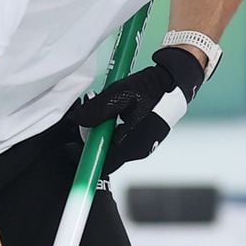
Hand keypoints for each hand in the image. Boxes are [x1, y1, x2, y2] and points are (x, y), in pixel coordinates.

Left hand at [69, 43, 208, 176]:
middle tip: (87, 122)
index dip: (84, 157)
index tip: (70, 147)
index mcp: (132, 145)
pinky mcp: (148, 139)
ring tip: (103, 114)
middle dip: (94, 141)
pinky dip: (115, 132)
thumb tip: (78, 120)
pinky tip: (116, 114)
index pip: (102, 163)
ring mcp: (145, 145)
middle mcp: (139, 150)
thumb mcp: (119, 94)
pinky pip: (125, 141)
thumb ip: (97, 110)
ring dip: (104, 135)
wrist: (176, 82)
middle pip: (108, 155)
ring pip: (116, 147)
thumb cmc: (151, 88)